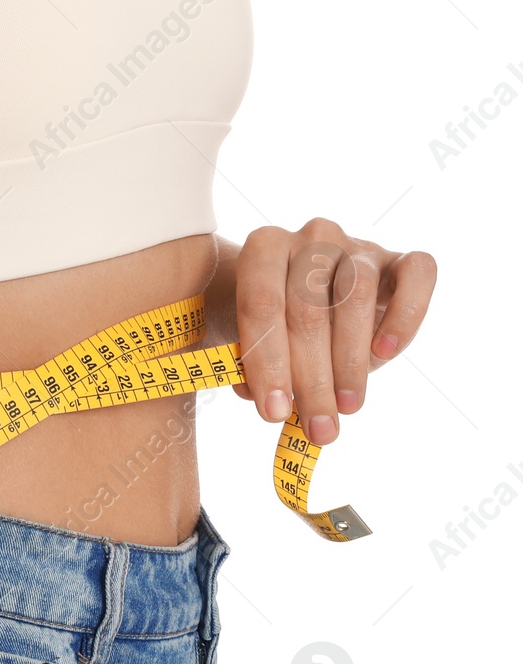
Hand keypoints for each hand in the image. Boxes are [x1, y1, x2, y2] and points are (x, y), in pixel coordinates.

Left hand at [232, 219, 436, 443]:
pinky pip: (416, 275)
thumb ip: (248, 364)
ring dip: (351, 362)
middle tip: (317, 425)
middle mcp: (311, 237)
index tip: (274, 413)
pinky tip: (385, 353)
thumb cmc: (270, 322)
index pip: (260, 304)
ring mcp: (357, 245)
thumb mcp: (247, 339)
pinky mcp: (398, 258)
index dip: (266, 362)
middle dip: (311, 378)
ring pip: (355, 299)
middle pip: (308, 309)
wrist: (304, 292)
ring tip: (346, 407)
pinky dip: (404, 316)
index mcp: (263, 247)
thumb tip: (267, 399)